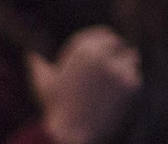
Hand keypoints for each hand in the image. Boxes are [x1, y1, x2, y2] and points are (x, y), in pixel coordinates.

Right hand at [27, 26, 139, 143]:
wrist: (74, 137)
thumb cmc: (58, 111)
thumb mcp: (44, 87)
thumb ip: (38, 66)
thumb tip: (31, 55)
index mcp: (83, 51)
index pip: (104, 34)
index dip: (107, 41)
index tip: (109, 48)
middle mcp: (103, 56)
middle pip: (119, 45)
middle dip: (118, 54)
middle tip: (114, 68)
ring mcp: (120, 69)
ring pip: (131, 60)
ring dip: (126, 68)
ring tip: (111, 89)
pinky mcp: (133, 83)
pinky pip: (136, 77)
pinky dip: (130, 85)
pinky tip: (116, 100)